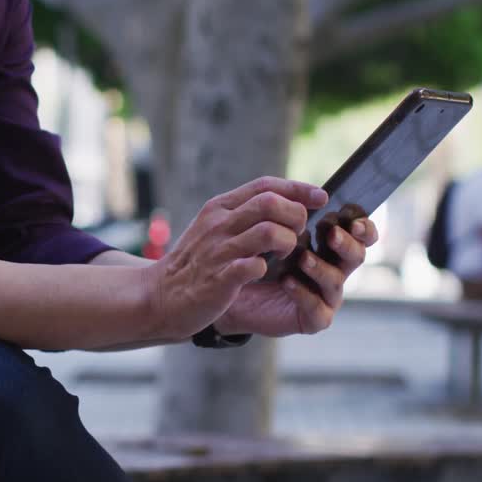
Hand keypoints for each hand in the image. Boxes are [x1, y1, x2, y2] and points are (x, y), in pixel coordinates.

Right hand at [141, 177, 327, 340]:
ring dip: (286, 242)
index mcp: (220, 208)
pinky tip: (264, 272)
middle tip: (299, 232)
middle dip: (296, 215)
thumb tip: (286, 201)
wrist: (160, 296)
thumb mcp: (213, 227)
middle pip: (270, 203)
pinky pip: (253, 265)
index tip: (320, 197)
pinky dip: (266, 267)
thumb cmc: (195, 262)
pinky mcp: (219, 279)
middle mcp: (219, 225)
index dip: (298, 189)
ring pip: (268, 232)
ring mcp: (218, 251)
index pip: (265, 186)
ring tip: (285, 253)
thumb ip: (243, 213)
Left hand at [217, 219, 378, 336]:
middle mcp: (335, 269)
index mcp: (332, 245)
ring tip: (302, 258)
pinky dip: (303, 294)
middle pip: (356, 256)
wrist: (234, 288)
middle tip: (332, 235)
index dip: (364, 228)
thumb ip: (294, 208)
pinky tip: (287, 282)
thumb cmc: (260, 255)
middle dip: (347, 244)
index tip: (354, 221)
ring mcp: (326, 296)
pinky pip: (317, 309)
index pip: (361, 235)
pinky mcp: (312, 318)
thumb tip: (318, 194)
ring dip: (320, 268)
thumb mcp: (275, 227)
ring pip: (336, 282)